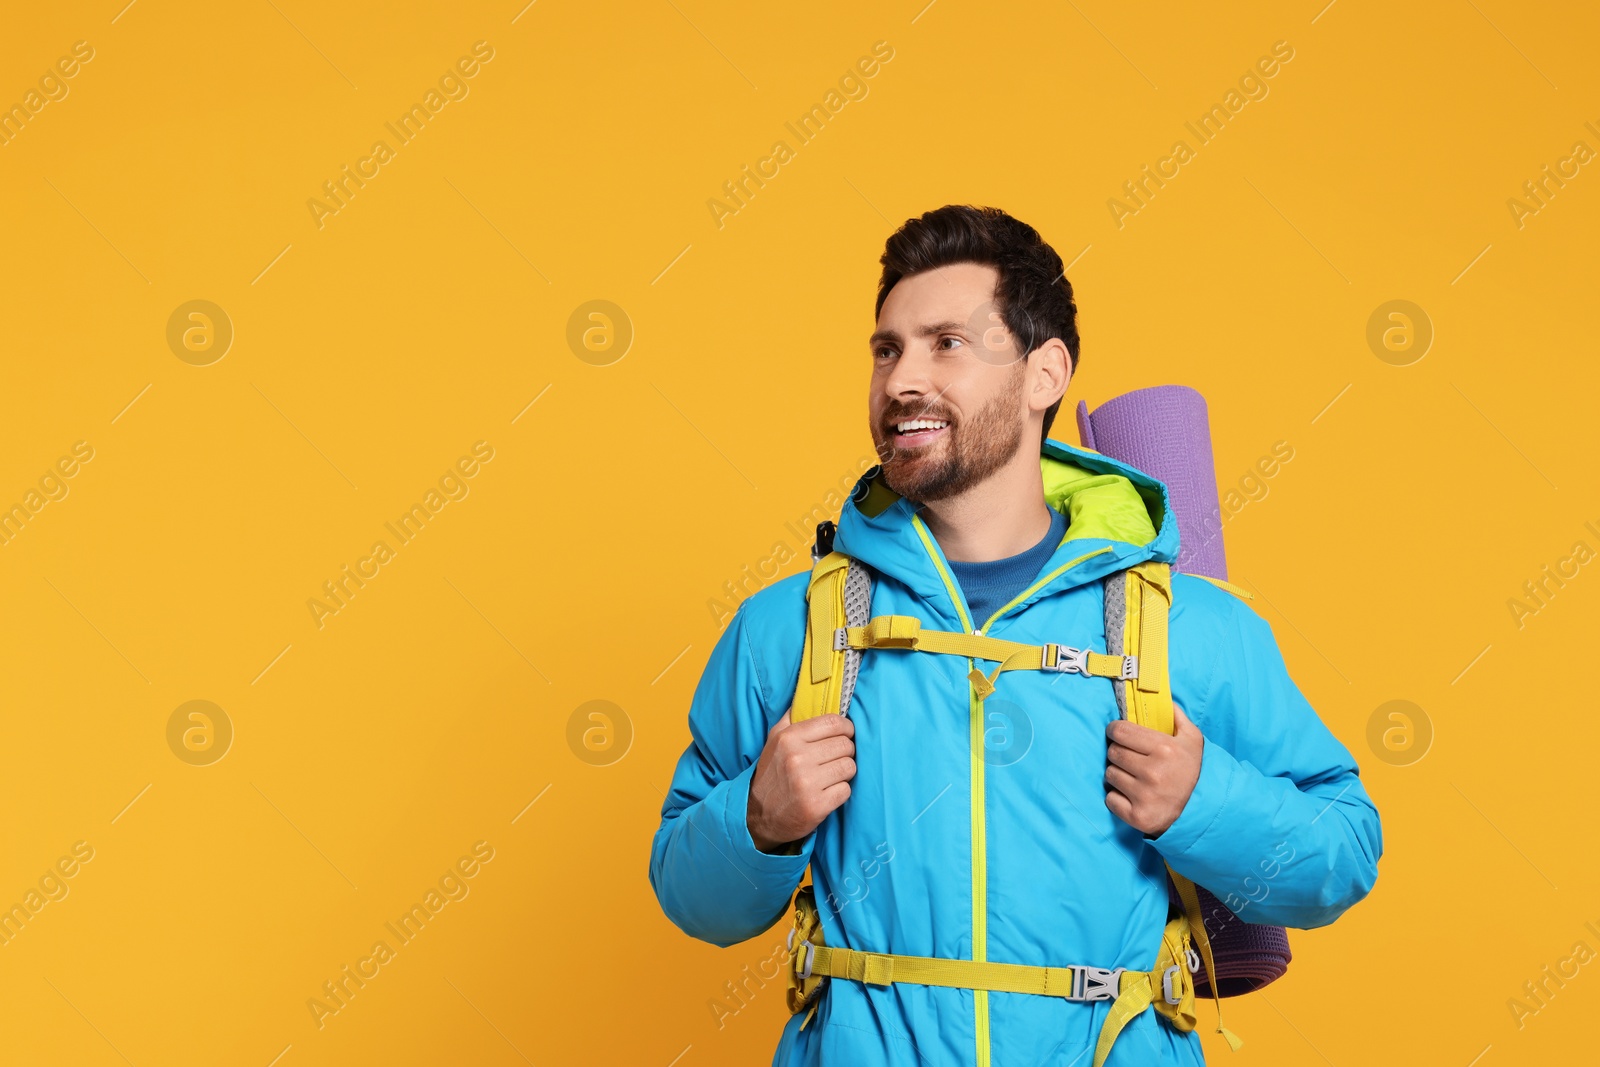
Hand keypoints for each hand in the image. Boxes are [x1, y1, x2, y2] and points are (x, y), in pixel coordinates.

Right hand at [746, 710, 855, 852]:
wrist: (757, 816)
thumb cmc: (770, 774)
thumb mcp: (774, 740)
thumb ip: (792, 718)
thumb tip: (810, 696)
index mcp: (789, 738)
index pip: (834, 722)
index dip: (846, 728)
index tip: (846, 735)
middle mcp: (797, 759)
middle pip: (846, 745)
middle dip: (846, 751)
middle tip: (835, 759)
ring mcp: (807, 783)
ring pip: (849, 767)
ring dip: (845, 772)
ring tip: (831, 776)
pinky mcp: (816, 806)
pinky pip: (846, 790)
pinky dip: (841, 791)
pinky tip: (827, 792)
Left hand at [1104, 703, 1203, 836]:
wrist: (1201, 808)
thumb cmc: (1191, 769)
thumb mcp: (1191, 739)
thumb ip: (1175, 715)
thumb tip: (1159, 696)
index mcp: (1165, 748)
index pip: (1120, 731)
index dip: (1115, 730)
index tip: (1118, 734)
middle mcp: (1154, 772)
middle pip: (1113, 752)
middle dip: (1119, 752)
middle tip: (1131, 757)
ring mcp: (1145, 796)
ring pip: (1110, 775)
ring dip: (1118, 774)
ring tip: (1134, 777)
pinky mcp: (1137, 816)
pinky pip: (1110, 799)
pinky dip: (1117, 797)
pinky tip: (1132, 795)